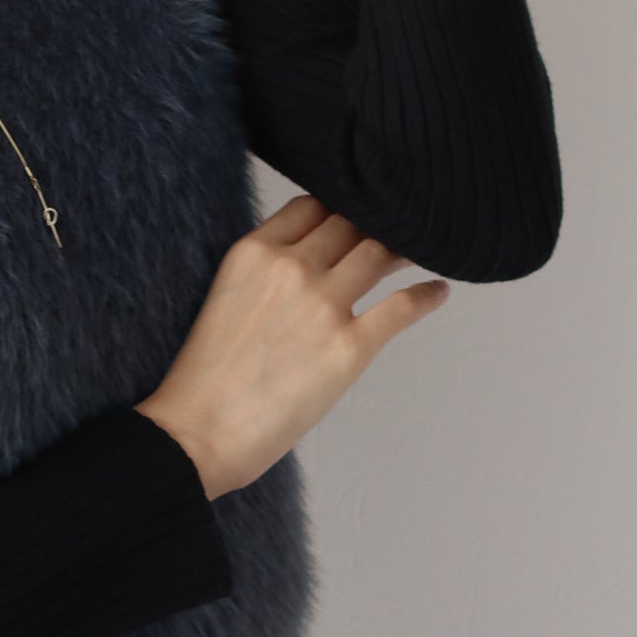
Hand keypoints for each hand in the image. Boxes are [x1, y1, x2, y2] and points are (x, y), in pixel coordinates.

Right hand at [135, 194, 450, 500]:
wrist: (199, 430)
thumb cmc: (206, 377)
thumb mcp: (225, 297)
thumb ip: (263, 272)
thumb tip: (307, 265)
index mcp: (252, 253)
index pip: (311, 205)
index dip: (339, 205)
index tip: (354, 214)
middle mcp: (290, 267)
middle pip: (350, 223)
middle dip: (375, 223)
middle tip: (395, 231)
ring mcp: (322, 305)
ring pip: (378, 254)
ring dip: (403, 250)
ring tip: (416, 253)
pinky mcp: (349, 347)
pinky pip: (401, 307)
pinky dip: (425, 296)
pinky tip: (436, 292)